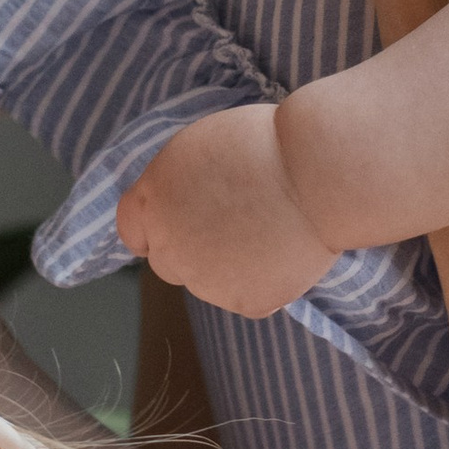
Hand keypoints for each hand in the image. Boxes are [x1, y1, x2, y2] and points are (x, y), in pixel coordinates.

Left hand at [116, 106, 338, 316]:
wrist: (316, 173)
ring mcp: (205, 282)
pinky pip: (249, 296)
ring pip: (210, 282)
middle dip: (192, 249)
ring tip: (271, 229)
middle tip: (234, 225)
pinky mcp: (244, 302)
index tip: (174, 225)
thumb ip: (181, 187)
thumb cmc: (268, 145)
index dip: (153, 228)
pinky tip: (287, 250)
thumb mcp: (201, 150)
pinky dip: (266, 280)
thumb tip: (187, 207)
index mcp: (154, 200)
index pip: (132, 228)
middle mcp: (169, 247)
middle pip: (167, 263)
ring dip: (229, 265)